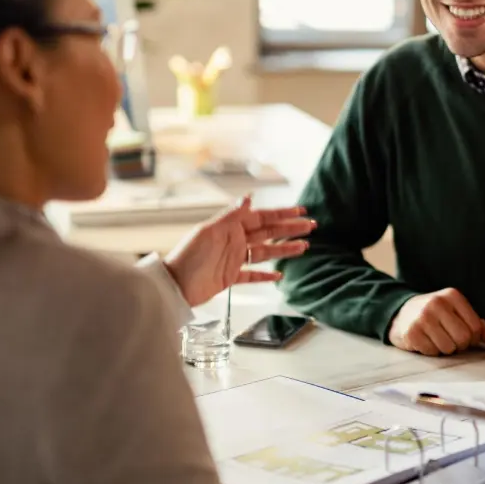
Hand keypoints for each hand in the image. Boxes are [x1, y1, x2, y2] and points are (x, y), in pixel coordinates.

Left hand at [164, 196, 315, 305]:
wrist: (174, 285)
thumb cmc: (188, 257)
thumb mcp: (209, 232)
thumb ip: (231, 216)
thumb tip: (249, 198)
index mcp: (230, 228)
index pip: (262, 218)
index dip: (282, 214)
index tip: (300, 210)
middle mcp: (234, 241)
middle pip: (268, 234)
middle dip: (290, 229)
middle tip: (310, 226)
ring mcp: (233, 259)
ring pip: (265, 253)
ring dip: (284, 249)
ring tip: (304, 247)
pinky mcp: (230, 277)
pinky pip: (253, 275)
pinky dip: (266, 275)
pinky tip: (279, 274)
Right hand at [388, 288, 484, 355]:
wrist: (401, 314)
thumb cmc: (436, 315)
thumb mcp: (456, 313)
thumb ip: (478, 325)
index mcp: (453, 296)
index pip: (475, 327)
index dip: (473, 338)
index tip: (464, 335)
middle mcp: (437, 303)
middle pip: (463, 338)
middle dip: (460, 345)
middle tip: (451, 339)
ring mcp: (423, 317)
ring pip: (448, 348)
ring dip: (445, 349)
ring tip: (437, 339)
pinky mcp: (412, 332)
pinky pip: (432, 352)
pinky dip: (431, 351)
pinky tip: (426, 341)